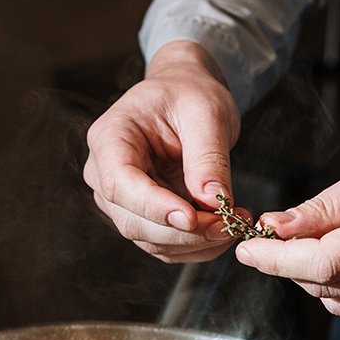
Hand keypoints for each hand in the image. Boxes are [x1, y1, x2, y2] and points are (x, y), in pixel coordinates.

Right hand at [83, 41, 245, 262]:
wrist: (185, 97)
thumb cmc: (188, 94)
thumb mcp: (206, 113)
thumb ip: (208, 157)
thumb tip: (212, 201)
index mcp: (110, 138)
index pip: (120, 184)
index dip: (154, 207)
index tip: (193, 218)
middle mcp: (105, 174)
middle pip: (134, 222)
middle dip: (186, 232)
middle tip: (230, 224)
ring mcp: (122, 200)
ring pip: (151, 240)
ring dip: (196, 243)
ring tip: (234, 224)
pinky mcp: (143, 217)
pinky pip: (166, 245)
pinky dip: (197, 246)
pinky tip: (224, 230)